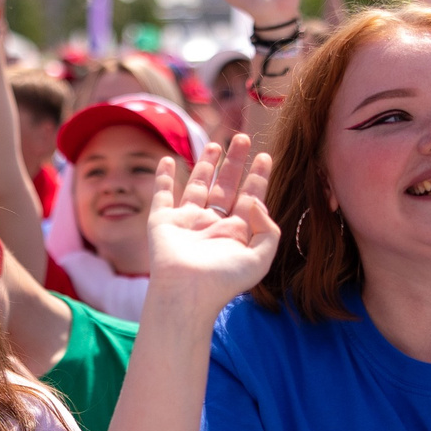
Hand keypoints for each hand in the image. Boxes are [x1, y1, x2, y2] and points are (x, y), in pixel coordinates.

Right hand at [144, 135, 277, 315]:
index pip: (249, 198)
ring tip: (216, 143)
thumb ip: (267, 229)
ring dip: (206, 164)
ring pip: (198, 185)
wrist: (186, 292)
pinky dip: (163, 177)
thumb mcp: (260, 258)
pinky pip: (163, 194)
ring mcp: (187, 221)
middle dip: (235, 162)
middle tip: (242, 138)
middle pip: (226, 185)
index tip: (265, 156)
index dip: (258, 177)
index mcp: (234, 232)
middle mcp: (212, 223)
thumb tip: (256, 201)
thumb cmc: (223, 280)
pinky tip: (166, 160)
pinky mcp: (163, 221)